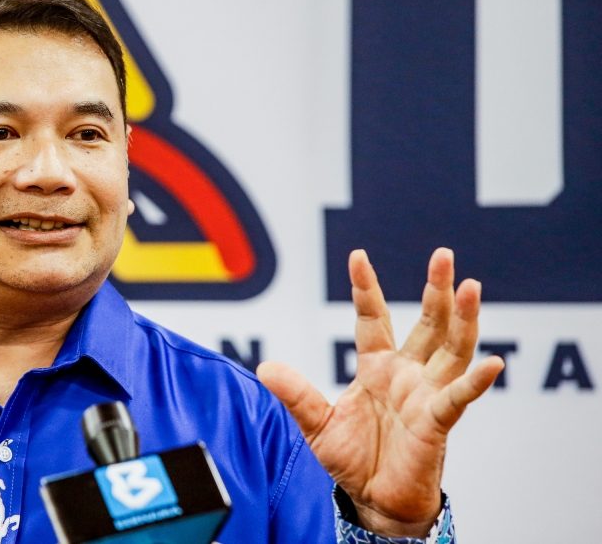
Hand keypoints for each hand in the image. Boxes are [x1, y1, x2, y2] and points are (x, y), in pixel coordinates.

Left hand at [257, 248, 503, 537]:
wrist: (374, 501)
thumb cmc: (352, 459)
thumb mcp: (316, 424)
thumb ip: (296, 395)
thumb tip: (264, 368)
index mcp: (376, 366)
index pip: (373, 318)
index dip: (366, 288)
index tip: (358, 255)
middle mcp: (406, 374)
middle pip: (426, 324)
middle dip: (435, 289)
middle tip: (443, 255)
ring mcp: (425, 395)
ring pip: (450, 349)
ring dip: (462, 320)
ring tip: (471, 287)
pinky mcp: (436, 422)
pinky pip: (458, 399)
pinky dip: (475, 382)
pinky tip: (491, 363)